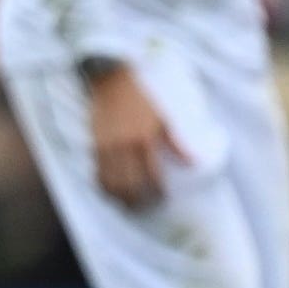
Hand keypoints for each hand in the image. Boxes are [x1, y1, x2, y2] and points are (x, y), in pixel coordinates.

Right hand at [84, 60, 185, 210]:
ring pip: (112, 184)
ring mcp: (107, 147)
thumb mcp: (163, 117)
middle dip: (138, 201)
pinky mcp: (95, 145)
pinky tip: (110, 192)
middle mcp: (125, 146)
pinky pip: (98, 174)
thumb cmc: (141, 98)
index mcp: (145, 139)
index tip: (162, 199)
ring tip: (128, 206)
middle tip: (145, 208)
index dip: (158, 192)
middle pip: (130, 185)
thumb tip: (194, 163)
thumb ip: (177, 143)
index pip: (152, 176)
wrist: (111, 80)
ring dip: (120, 199)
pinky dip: (104, 187)